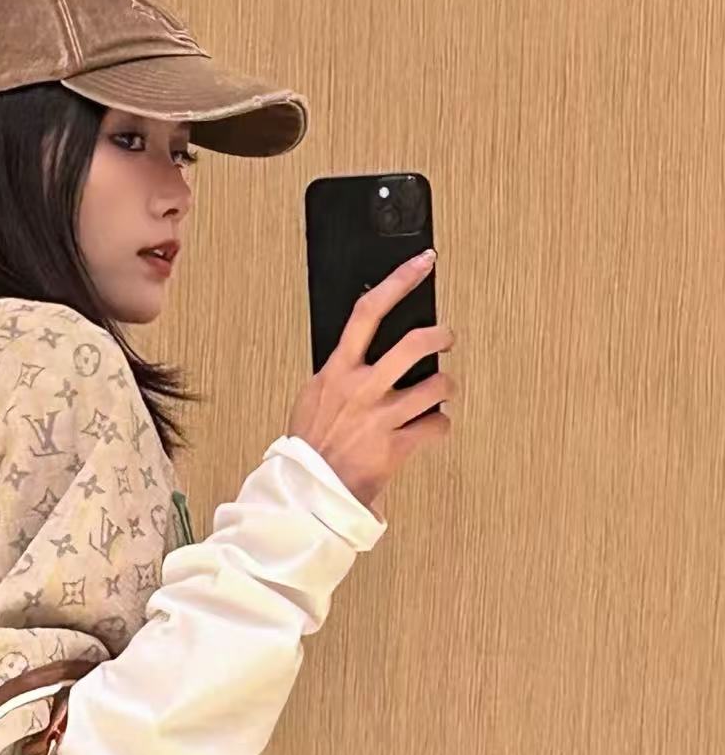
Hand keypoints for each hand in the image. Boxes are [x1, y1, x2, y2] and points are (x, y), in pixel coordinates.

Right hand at [287, 250, 457, 511]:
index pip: (368, 312)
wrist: (308, 491)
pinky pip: (436, 426)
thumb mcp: (313, 397)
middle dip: (440, 336)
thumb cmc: (310, 446)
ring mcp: (381, 418)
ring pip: (436, 386)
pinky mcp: (397, 446)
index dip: (399, 282)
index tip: (421, 263)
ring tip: (441, 389)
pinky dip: (439, 426)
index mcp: (337, 372)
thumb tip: (358, 350)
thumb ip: (338, 373)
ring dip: (445, 386)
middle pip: (414, 345)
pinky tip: (430, 428)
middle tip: (446, 336)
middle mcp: (362, 390)